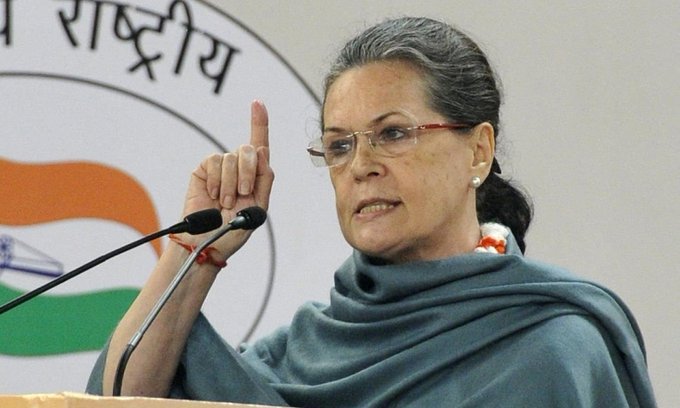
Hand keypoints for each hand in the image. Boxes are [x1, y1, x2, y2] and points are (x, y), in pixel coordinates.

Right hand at [182, 100, 273, 257]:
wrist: (210, 242)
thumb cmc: (235, 230)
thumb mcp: (259, 208)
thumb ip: (264, 178)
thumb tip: (262, 150)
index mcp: (256, 176)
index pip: (259, 145)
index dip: (259, 122)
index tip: (257, 103)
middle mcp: (239, 168)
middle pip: (250, 149)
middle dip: (249, 172)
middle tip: (242, 195)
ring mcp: (220, 168)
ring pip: (232, 157)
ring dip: (231, 183)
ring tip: (226, 203)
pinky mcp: (203, 170)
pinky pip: (214, 161)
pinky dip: (217, 180)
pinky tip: (214, 196)